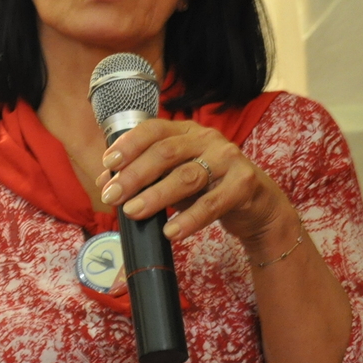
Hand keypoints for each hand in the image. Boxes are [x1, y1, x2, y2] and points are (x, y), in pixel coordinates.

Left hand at [97, 119, 295, 248]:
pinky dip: (189, 219)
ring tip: (133, 212)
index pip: (154, 130)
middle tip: (112, 195)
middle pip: (166, 153)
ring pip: (186, 176)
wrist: (257, 205)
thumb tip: (106, 181)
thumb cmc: (209, 188)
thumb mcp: (176, 177)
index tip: (108, 163)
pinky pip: (212, 204)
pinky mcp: (243, 184)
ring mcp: (228, 159)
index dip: (129, 145)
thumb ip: (146, 176)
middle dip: (134, 174)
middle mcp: (208, 139)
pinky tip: (170, 232)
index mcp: (187, 132)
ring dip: (156, 195)